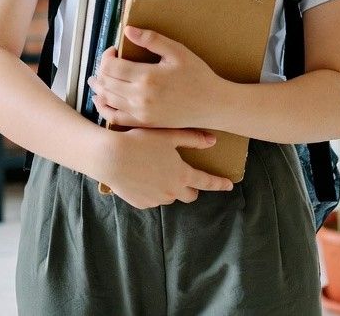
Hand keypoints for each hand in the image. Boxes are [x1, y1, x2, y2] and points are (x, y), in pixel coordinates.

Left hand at [88, 26, 224, 128]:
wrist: (213, 104)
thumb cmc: (198, 75)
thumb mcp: (177, 51)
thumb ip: (151, 39)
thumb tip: (128, 30)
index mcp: (147, 77)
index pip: (111, 66)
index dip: (106, 56)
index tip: (114, 50)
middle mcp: (140, 97)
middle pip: (106, 83)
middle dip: (102, 70)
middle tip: (108, 62)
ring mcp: (141, 113)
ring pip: (107, 100)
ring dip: (100, 87)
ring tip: (99, 78)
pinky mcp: (144, 124)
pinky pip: (115, 118)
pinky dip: (104, 108)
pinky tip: (102, 99)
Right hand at [99, 127, 232, 208]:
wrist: (110, 157)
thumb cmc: (141, 142)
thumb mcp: (169, 136)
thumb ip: (193, 139)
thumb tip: (213, 141)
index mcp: (182, 175)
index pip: (206, 182)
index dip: (219, 183)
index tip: (229, 185)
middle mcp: (172, 191)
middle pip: (189, 195)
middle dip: (190, 187)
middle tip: (182, 174)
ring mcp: (156, 200)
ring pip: (169, 196)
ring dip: (168, 187)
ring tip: (155, 169)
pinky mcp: (141, 203)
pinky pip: (152, 198)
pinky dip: (152, 190)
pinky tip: (142, 176)